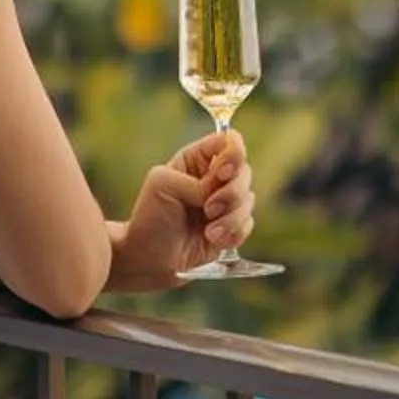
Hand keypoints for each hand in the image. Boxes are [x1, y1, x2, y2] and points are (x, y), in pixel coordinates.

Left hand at [110, 129, 259, 291]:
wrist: (150, 257)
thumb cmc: (150, 216)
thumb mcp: (162, 184)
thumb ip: (195, 180)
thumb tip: (220, 189)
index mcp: (197, 159)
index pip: (228, 141)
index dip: (233, 154)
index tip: (221, 172)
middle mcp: (214, 178)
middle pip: (245, 171)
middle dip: (231, 192)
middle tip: (209, 208)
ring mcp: (225, 202)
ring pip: (248, 200)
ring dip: (231, 218)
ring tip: (209, 231)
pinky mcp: (231, 226)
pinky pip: (248, 224)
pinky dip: (233, 233)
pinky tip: (213, 239)